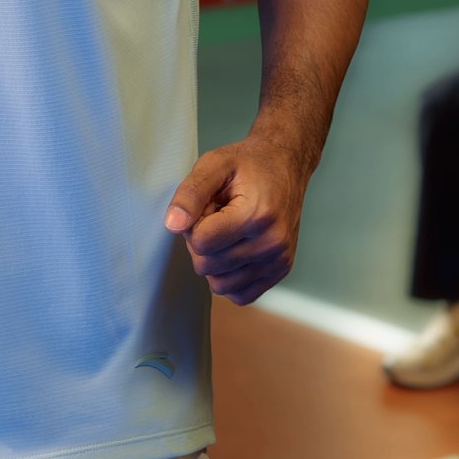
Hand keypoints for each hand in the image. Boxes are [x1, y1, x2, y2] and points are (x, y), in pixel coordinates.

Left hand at [164, 135, 309, 304]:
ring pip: (220, 285)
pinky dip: (229, 278)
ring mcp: (278, 260)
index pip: (201, 243)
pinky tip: (234, 251)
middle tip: (218, 216)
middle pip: (206, 265)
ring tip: (227, 232)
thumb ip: (190, 193)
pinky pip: (240, 295)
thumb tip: (173, 225)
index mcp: (256, 215)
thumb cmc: (248, 164)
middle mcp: (272, 242)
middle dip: (203, 242)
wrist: (285, 165)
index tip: (209, 205)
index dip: (195, 224)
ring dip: (214, 262)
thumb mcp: (214, 164)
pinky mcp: (280, 270)